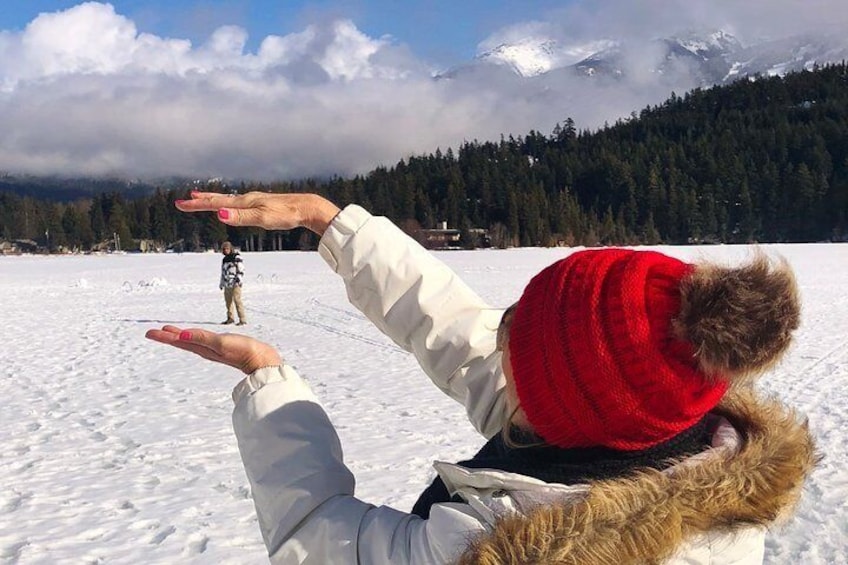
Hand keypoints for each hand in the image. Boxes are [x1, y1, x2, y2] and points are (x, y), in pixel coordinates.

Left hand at [145, 325, 281, 374]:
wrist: (263, 362)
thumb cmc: (244, 351)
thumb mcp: (222, 343)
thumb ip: (202, 338)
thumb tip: (181, 335)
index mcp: (203, 349)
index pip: (179, 341)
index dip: (164, 337)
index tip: (149, 333)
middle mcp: (206, 350)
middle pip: (182, 342)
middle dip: (167, 337)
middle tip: (152, 332)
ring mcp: (214, 350)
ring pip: (190, 342)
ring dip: (178, 336)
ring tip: (168, 331)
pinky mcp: (222, 347)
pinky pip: (201, 341)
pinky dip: (193, 337)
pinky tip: (194, 336)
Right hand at [175, 192, 340, 235]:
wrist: (306, 208)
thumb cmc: (286, 214)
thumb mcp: (263, 218)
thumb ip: (241, 217)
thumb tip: (219, 215)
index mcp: (245, 202)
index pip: (215, 204)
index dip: (197, 205)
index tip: (179, 203)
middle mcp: (247, 199)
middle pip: (218, 200)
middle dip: (200, 201)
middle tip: (182, 201)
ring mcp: (254, 200)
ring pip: (227, 200)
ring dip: (211, 200)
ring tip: (199, 198)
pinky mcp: (261, 204)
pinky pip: (237, 203)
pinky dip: (226, 203)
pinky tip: (229, 206)